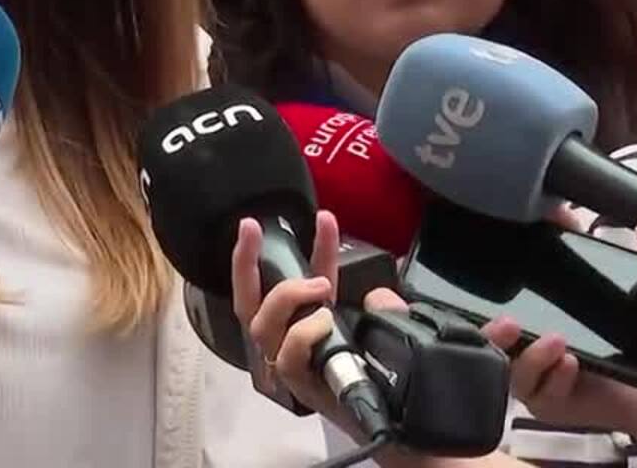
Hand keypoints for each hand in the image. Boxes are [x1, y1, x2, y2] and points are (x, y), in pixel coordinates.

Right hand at [229, 210, 404, 432]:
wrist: (392, 419)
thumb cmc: (378, 374)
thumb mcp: (378, 329)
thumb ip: (380, 305)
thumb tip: (378, 293)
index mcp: (302, 321)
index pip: (288, 281)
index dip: (298, 247)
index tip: (311, 216)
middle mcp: (286, 340)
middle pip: (247, 301)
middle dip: (244, 260)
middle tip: (254, 229)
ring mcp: (286, 364)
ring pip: (262, 324)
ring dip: (288, 296)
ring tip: (320, 287)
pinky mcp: (296, 385)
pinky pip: (285, 354)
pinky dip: (304, 331)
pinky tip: (325, 323)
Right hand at [481, 319, 636, 434]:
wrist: (629, 393)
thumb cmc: (592, 361)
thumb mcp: (561, 339)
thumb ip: (537, 330)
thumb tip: (516, 303)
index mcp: (514, 356)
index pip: (487, 342)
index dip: (487, 333)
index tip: (498, 318)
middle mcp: (517, 378)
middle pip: (495, 362)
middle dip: (498, 342)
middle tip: (509, 324)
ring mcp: (532, 398)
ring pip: (520, 382)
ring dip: (535, 360)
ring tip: (556, 341)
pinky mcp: (551, 412)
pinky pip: (547, 396)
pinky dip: (557, 378)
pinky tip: (570, 362)